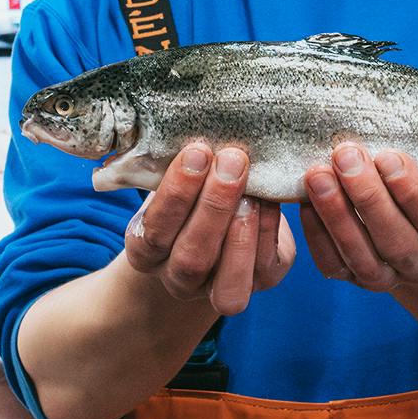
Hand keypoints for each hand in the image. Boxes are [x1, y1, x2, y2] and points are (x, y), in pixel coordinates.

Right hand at [124, 142, 295, 315]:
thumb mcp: (173, 179)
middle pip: (191, 258)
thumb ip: (174, 166)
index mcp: (146, 251)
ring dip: (241, 230)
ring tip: (252, 188)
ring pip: (228, 280)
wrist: (216, 225)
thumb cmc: (189, 190)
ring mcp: (217, 287)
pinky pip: (263, 269)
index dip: (176, 194)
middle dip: (213, 207)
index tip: (197, 151)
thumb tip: (187, 131)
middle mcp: (178, 278)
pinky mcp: (260, 282)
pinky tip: (270, 200)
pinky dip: (268, 232)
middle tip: (232, 160)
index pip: (154, 232)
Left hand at [301, 143, 417, 290]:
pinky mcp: (356, 280)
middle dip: (368, 197)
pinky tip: (306, 202)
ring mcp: (390, 279)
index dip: (412, 191)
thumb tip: (385, 121)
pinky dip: (318, 235)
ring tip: (318, 175)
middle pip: (397, 241)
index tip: (388, 156)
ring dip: (337, 214)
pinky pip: (334, 265)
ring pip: (363, 257)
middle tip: (345, 156)